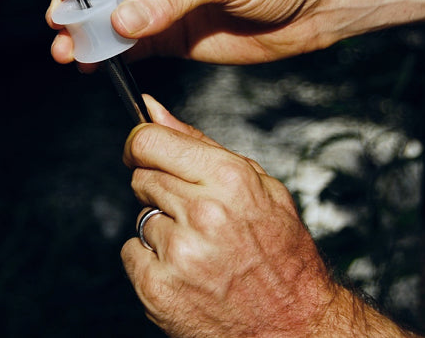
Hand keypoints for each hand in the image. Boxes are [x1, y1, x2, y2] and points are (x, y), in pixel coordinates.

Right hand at [46, 0, 335, 67]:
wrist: (318, 3)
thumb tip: (124, 18)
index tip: (69, 0)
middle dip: (80, 10)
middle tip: (62, 34)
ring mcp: (162, 0)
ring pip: (113, 18)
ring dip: (89, 36)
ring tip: (70, 55)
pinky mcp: (171, 33)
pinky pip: (132, 45)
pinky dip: (111, 56)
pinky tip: (94, 66)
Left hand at [121, 95, 419, 337]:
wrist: (292, 325)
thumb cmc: (281, 255)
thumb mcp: (260, 186)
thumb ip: (199, 143)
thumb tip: (152, 108)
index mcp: (229, 179)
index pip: (150, 142)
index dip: (139, 144)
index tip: (140, 151)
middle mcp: (202, 213)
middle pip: (142, 178)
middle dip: (161, 190)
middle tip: (196, 215)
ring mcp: (178, 253)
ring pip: (140, 216)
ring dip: (162, 228)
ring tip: (201, 248)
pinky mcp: (158, 287)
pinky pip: (132, 252)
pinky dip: (151, 261)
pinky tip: (186, 271)